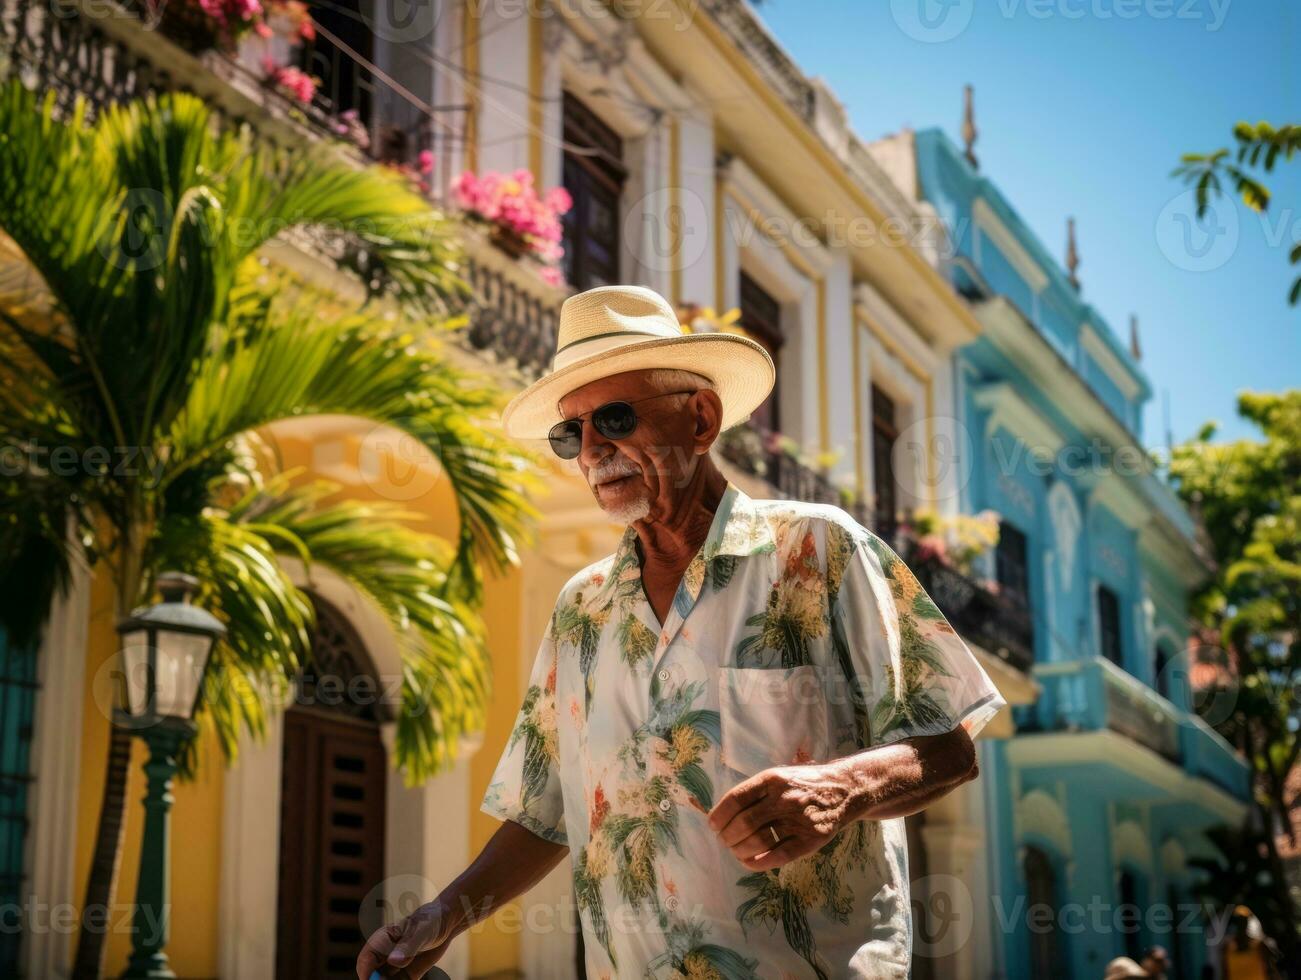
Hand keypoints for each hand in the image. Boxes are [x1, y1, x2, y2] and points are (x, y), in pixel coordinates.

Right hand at [356, 899, 455, 979]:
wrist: (445, 923)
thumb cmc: (430, 920)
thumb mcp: (421, 931)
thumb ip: (408, 946)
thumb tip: (393, 961)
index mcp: (383, 940)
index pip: (366, 959)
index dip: (366, 973)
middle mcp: (385, 956)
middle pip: (373, 975)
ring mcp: (395, 967)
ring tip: (405, 979)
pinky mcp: (407, 976)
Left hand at [707, 762, 857, 871]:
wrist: (845, 789)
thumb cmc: (804, 783)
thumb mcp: (779, 776)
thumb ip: (755, 791)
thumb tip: (722, 814)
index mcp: (772, 779)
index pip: (736, 799)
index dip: (719, 815)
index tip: (712, 825)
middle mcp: (784, 798)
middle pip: (744, 823)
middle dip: (727, 836)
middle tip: (724, 840)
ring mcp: (799, 820)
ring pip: (759, 841)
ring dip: (740, 850)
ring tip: (736, 851)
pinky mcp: (811, 839)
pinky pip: (779, 856)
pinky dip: (758, 863)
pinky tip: (749, 862)